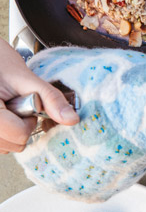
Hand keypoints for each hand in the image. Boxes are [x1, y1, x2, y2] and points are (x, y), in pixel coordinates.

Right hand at [0, 39, 78, 153]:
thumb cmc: (1, 64)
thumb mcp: (27, 78)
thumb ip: (51, 99)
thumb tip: (72, 119)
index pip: (19, 135)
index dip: (28, 121)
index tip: (25, 105)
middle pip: (14, 145)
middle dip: (21, 127)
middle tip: (16, 105)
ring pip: (7, 148)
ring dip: (13, 131)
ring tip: (8, 108)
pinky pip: (1, 145)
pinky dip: (7, 133)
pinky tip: (5, 114)